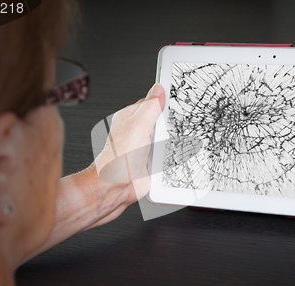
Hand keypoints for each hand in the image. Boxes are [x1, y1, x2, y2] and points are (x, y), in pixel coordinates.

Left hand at [93, 83, 165, 200]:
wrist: (116, 188)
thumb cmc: (117, 160)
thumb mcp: (137, 125)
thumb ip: (150, 106)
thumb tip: (158, 89)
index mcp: (131, 117)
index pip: (152, 101)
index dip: (165, 99)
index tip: (178, 99)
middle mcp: (138, 130)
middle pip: (163, 119)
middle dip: (172, 122)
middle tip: (175, 125)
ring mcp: (146, 146)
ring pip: (168, 136)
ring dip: (173, 140)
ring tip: (172, 142)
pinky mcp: (153, 160)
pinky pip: (169, 153)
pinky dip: (173, 154)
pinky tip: (173, 155)